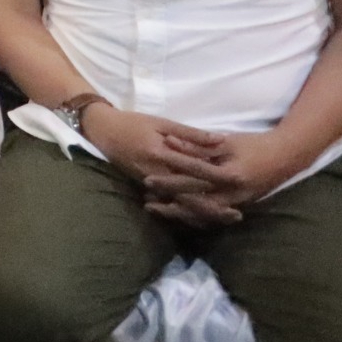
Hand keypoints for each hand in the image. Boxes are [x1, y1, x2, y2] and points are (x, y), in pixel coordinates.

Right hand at [80, 106, 239, 222]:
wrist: (102, 132)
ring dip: (201, 214)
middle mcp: (157, 173)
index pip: (195, 169)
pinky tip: (199, 217)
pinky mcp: (146, 188)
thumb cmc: (133, 123)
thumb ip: (191, 134)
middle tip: (235, 215)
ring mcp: (150, 183)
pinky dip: (184, 212)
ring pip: (178, 204)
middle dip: (212, 207)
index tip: (238, 184)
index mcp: (162, 154)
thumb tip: (220, 140)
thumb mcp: (162, 122)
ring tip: (221, 219)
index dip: (217, 177)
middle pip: (188, 196)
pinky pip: (168, 203)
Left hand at [143, 128, 304, 218]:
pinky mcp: (236, 207)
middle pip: (194, 199)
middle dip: (168, 197)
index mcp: (229, 174)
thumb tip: (169, 141)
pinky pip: (210, 216)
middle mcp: (232, 193)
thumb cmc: (255, 145)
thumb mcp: (227, 142)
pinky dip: (191, 216)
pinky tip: (174, 215)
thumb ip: (198, 145)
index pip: (193, 175)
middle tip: (145, 195)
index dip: (170, 175)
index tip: (148, 174)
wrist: (286, 158)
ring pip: (200, 213)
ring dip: (176, 211)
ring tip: (153, 208)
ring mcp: (235, 203)